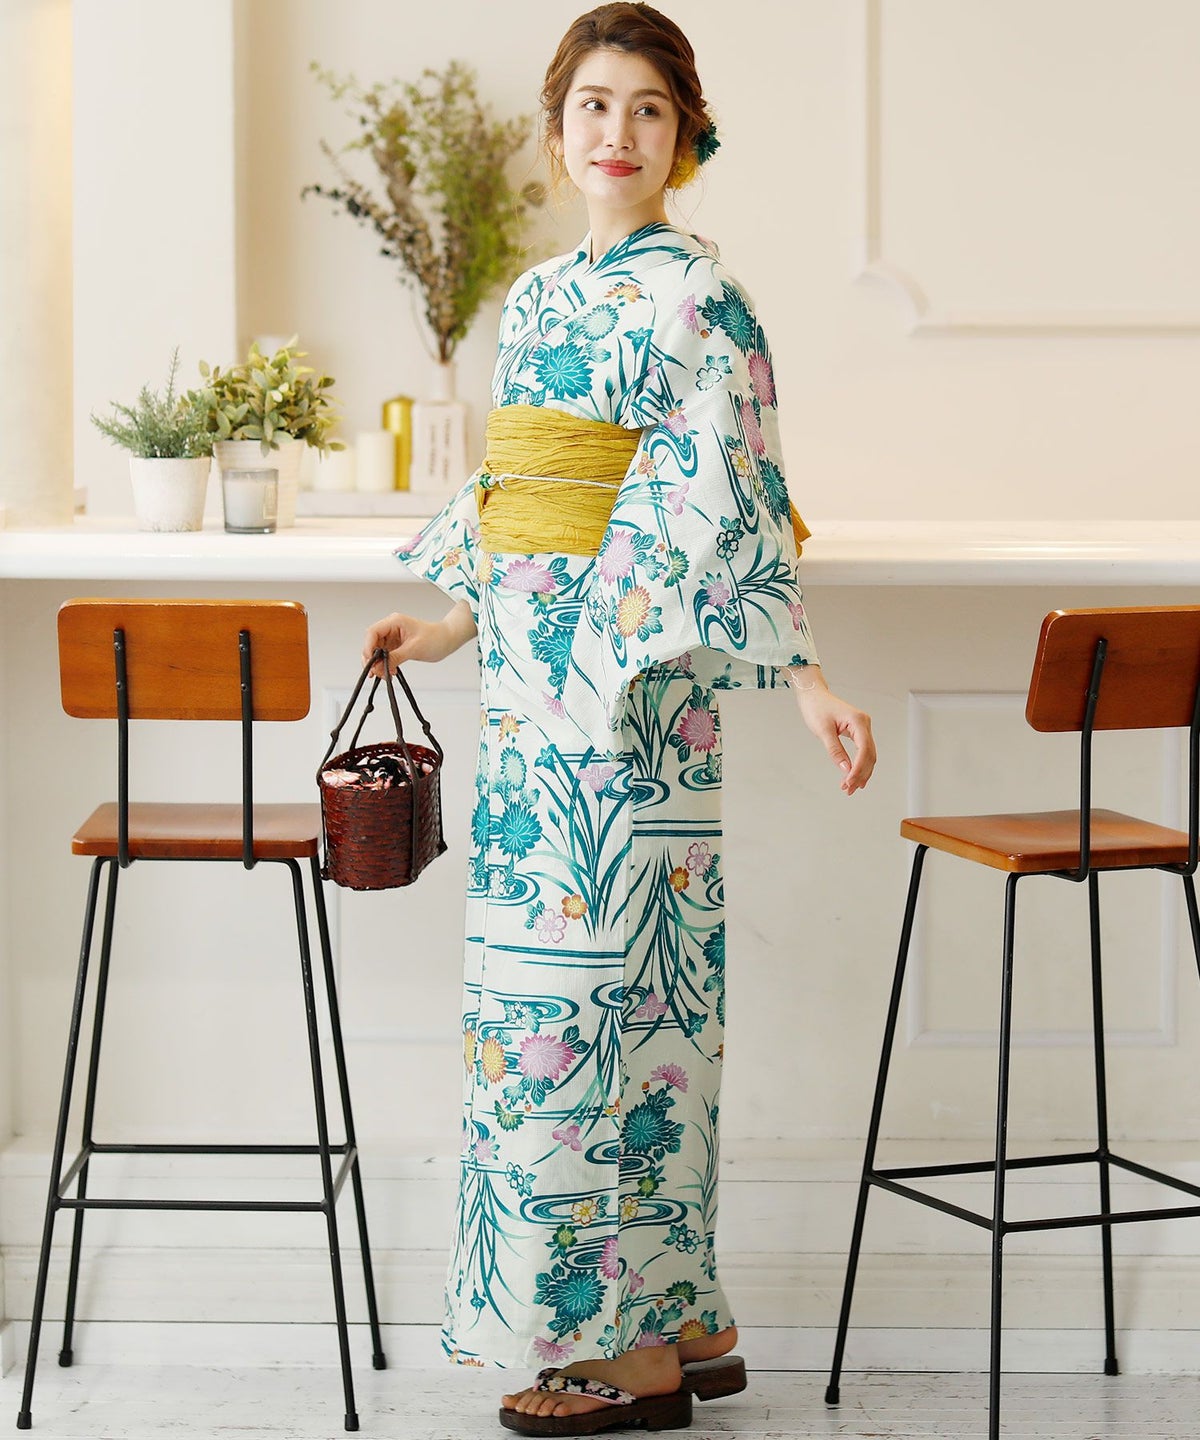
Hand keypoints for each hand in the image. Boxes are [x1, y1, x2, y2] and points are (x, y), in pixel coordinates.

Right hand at [362, 612, 454, 674]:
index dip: (368, 647)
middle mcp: (391, 628)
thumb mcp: (414, 649)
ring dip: (378, 664)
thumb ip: (395, 657)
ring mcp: (393, 637)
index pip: (373, 632)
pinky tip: (389, 672)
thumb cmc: (436, 638)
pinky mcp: (396, 646)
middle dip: (372, 658)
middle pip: (372, 643)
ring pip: (376, 651)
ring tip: (384, 674)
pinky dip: (384, 665)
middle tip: (376, 672)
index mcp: (394, 622)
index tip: (370, 661)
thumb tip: (379, 667)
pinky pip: (385, 656)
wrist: (447, 640)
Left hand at [787, 666, 875, 794]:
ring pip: (868, 755)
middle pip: (869, 754)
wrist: (813, 696)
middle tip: (849, 789)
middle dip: (860, 774)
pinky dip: (859, 765)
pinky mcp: (858, 732)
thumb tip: (845, 768)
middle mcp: (864, 724)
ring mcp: (863, 728)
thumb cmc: (816, 708)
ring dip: (861, 772)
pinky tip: (854, 776)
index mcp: (858, 721)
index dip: (858, 768)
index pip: (864, 749)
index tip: (849, 781)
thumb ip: (834, 750)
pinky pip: (863, 751)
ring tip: (851, 787)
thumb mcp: (822, 730)